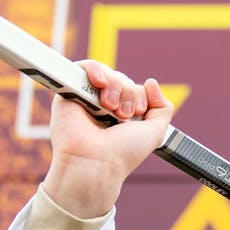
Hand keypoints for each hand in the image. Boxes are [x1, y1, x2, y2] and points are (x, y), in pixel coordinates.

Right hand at [43, 59, 173, 217]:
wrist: (95, 162)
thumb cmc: (123, 153)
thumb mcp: (155, 132)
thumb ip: (162, 107)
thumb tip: (151, 82)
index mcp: (121, 115)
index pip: (135, 89)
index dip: (139, 96)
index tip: (135, 114)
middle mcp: (103, 107)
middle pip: (123, 80)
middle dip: (129, 93)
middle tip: (122, 114)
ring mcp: (86, 99)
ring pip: (108, 74)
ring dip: (115, 86)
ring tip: (110, 107)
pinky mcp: (68, 92)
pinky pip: (83, 67)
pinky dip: (95, 69)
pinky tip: (100, 83)